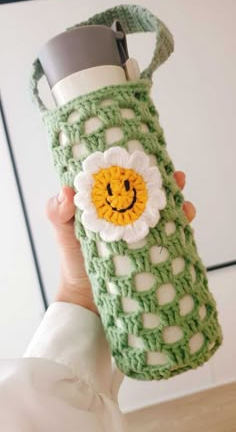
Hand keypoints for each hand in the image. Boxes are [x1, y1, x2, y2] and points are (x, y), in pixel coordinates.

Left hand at [46, 171, 195, 312]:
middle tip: (175, 177)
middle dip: (164, 181)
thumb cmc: (74, 260)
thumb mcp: (62, 232)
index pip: (123, 180)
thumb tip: (66, 192)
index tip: (145, 157)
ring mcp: (142, 231)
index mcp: (107, 205)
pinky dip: (182, 224)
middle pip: (149, 191)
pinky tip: (186, 218)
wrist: (86, 297)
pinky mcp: (153, 248)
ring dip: (177, 200)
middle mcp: (127, 214)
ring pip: (164, 209)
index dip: (135, 166)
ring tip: (183, 199)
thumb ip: (58, 212)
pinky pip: (171, 233)